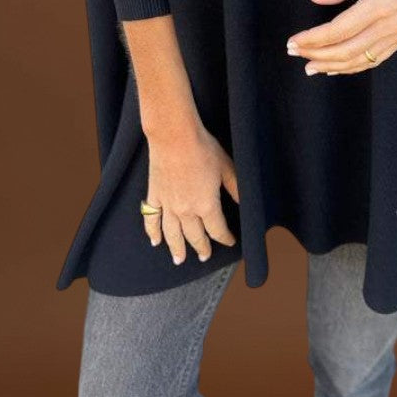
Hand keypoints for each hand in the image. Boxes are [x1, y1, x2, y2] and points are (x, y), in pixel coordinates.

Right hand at [142, 116, 239, 264]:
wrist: (174, 136)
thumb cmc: (203, 148)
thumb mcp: (226, 167)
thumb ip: (235, 188)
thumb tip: (245, 203)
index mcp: (206, 205)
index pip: (217, 230)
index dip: (225, 238)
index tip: (230, 242)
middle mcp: (186, 210)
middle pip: (194, 236)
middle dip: (202, 247)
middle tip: (204, 257)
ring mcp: (168, 204)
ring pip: (172, 234)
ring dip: (176, 248)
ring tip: (179, 260)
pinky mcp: (154, 195)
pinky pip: (151, 219)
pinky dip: (152, 232)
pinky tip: (155, 241)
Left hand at [285, 0, 396, 74]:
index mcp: (380, 5)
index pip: (338, 31)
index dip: (312, 39)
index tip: (292, 41)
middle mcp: (390, 26)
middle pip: (346, 50)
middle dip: (316, 54)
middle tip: (293, 52)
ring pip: (360, 60)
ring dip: (332, 66)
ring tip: (309, 66)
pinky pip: (375, 59)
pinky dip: (353, 67)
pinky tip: (337, 67)